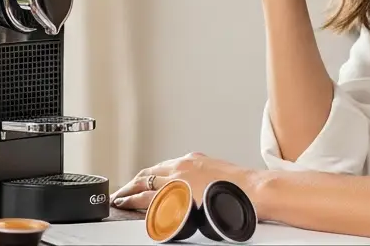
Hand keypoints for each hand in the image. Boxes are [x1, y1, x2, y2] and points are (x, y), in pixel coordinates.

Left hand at [111, 152, 257, 211]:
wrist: (251, 188)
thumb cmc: (239, 184)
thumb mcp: (216, 169)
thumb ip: (200, 172)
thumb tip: (195, 179)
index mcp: (189, 161)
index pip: (159, 167)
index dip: (144, 175)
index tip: (136, 181)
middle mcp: (180, 168)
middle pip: (147, 175)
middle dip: (131, 184)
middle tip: (120, 192)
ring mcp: (177, 182)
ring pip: (144, 187)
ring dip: (128, 194)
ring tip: (119, 200)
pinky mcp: (177, 197)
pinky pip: (150, 201)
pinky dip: (137, 204)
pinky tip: (130, 208)